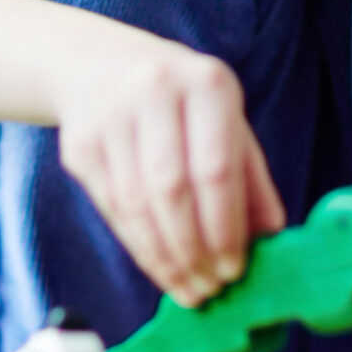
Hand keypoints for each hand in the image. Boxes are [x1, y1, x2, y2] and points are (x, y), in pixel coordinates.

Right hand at [55, 38, 284, 306]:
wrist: (97, 65)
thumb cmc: (180, 101)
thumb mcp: (225, 120)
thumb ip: (251, 177)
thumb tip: (271, 236)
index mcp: (205, 83)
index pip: (216, 169)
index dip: (225, 226)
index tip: (235, 267)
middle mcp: (154, 93)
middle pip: (172, 191)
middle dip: (193, 250)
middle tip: (212, 287)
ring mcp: (110, 118)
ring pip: (138, 206)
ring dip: (165, 257)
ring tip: (189, 287)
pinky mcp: (80, 145)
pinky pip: (113, 209)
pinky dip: (140, 245)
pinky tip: (160, 267)